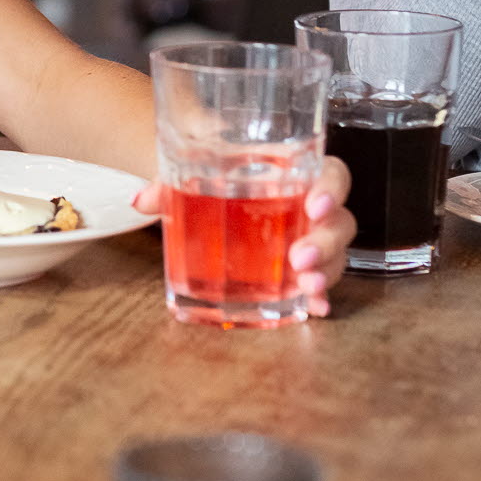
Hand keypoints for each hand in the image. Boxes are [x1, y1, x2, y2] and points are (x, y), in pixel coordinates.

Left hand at [133, 155, 356, 318]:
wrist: (204, 192)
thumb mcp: (192, 172)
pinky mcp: (298, 270)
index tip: (313, 205)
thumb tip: (141, 199)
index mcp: (295, 173)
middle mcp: (309, 208)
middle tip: (298, 257)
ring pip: (336, 254)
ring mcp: (308, 240)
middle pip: (339, 221)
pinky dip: (319, 297)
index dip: (331, 189)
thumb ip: (169, 183)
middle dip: (325, 241)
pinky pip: (319, 282)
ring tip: (306, 287)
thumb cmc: (212, 176)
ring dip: (326, 271)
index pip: (332, 174)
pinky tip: (313, 308)